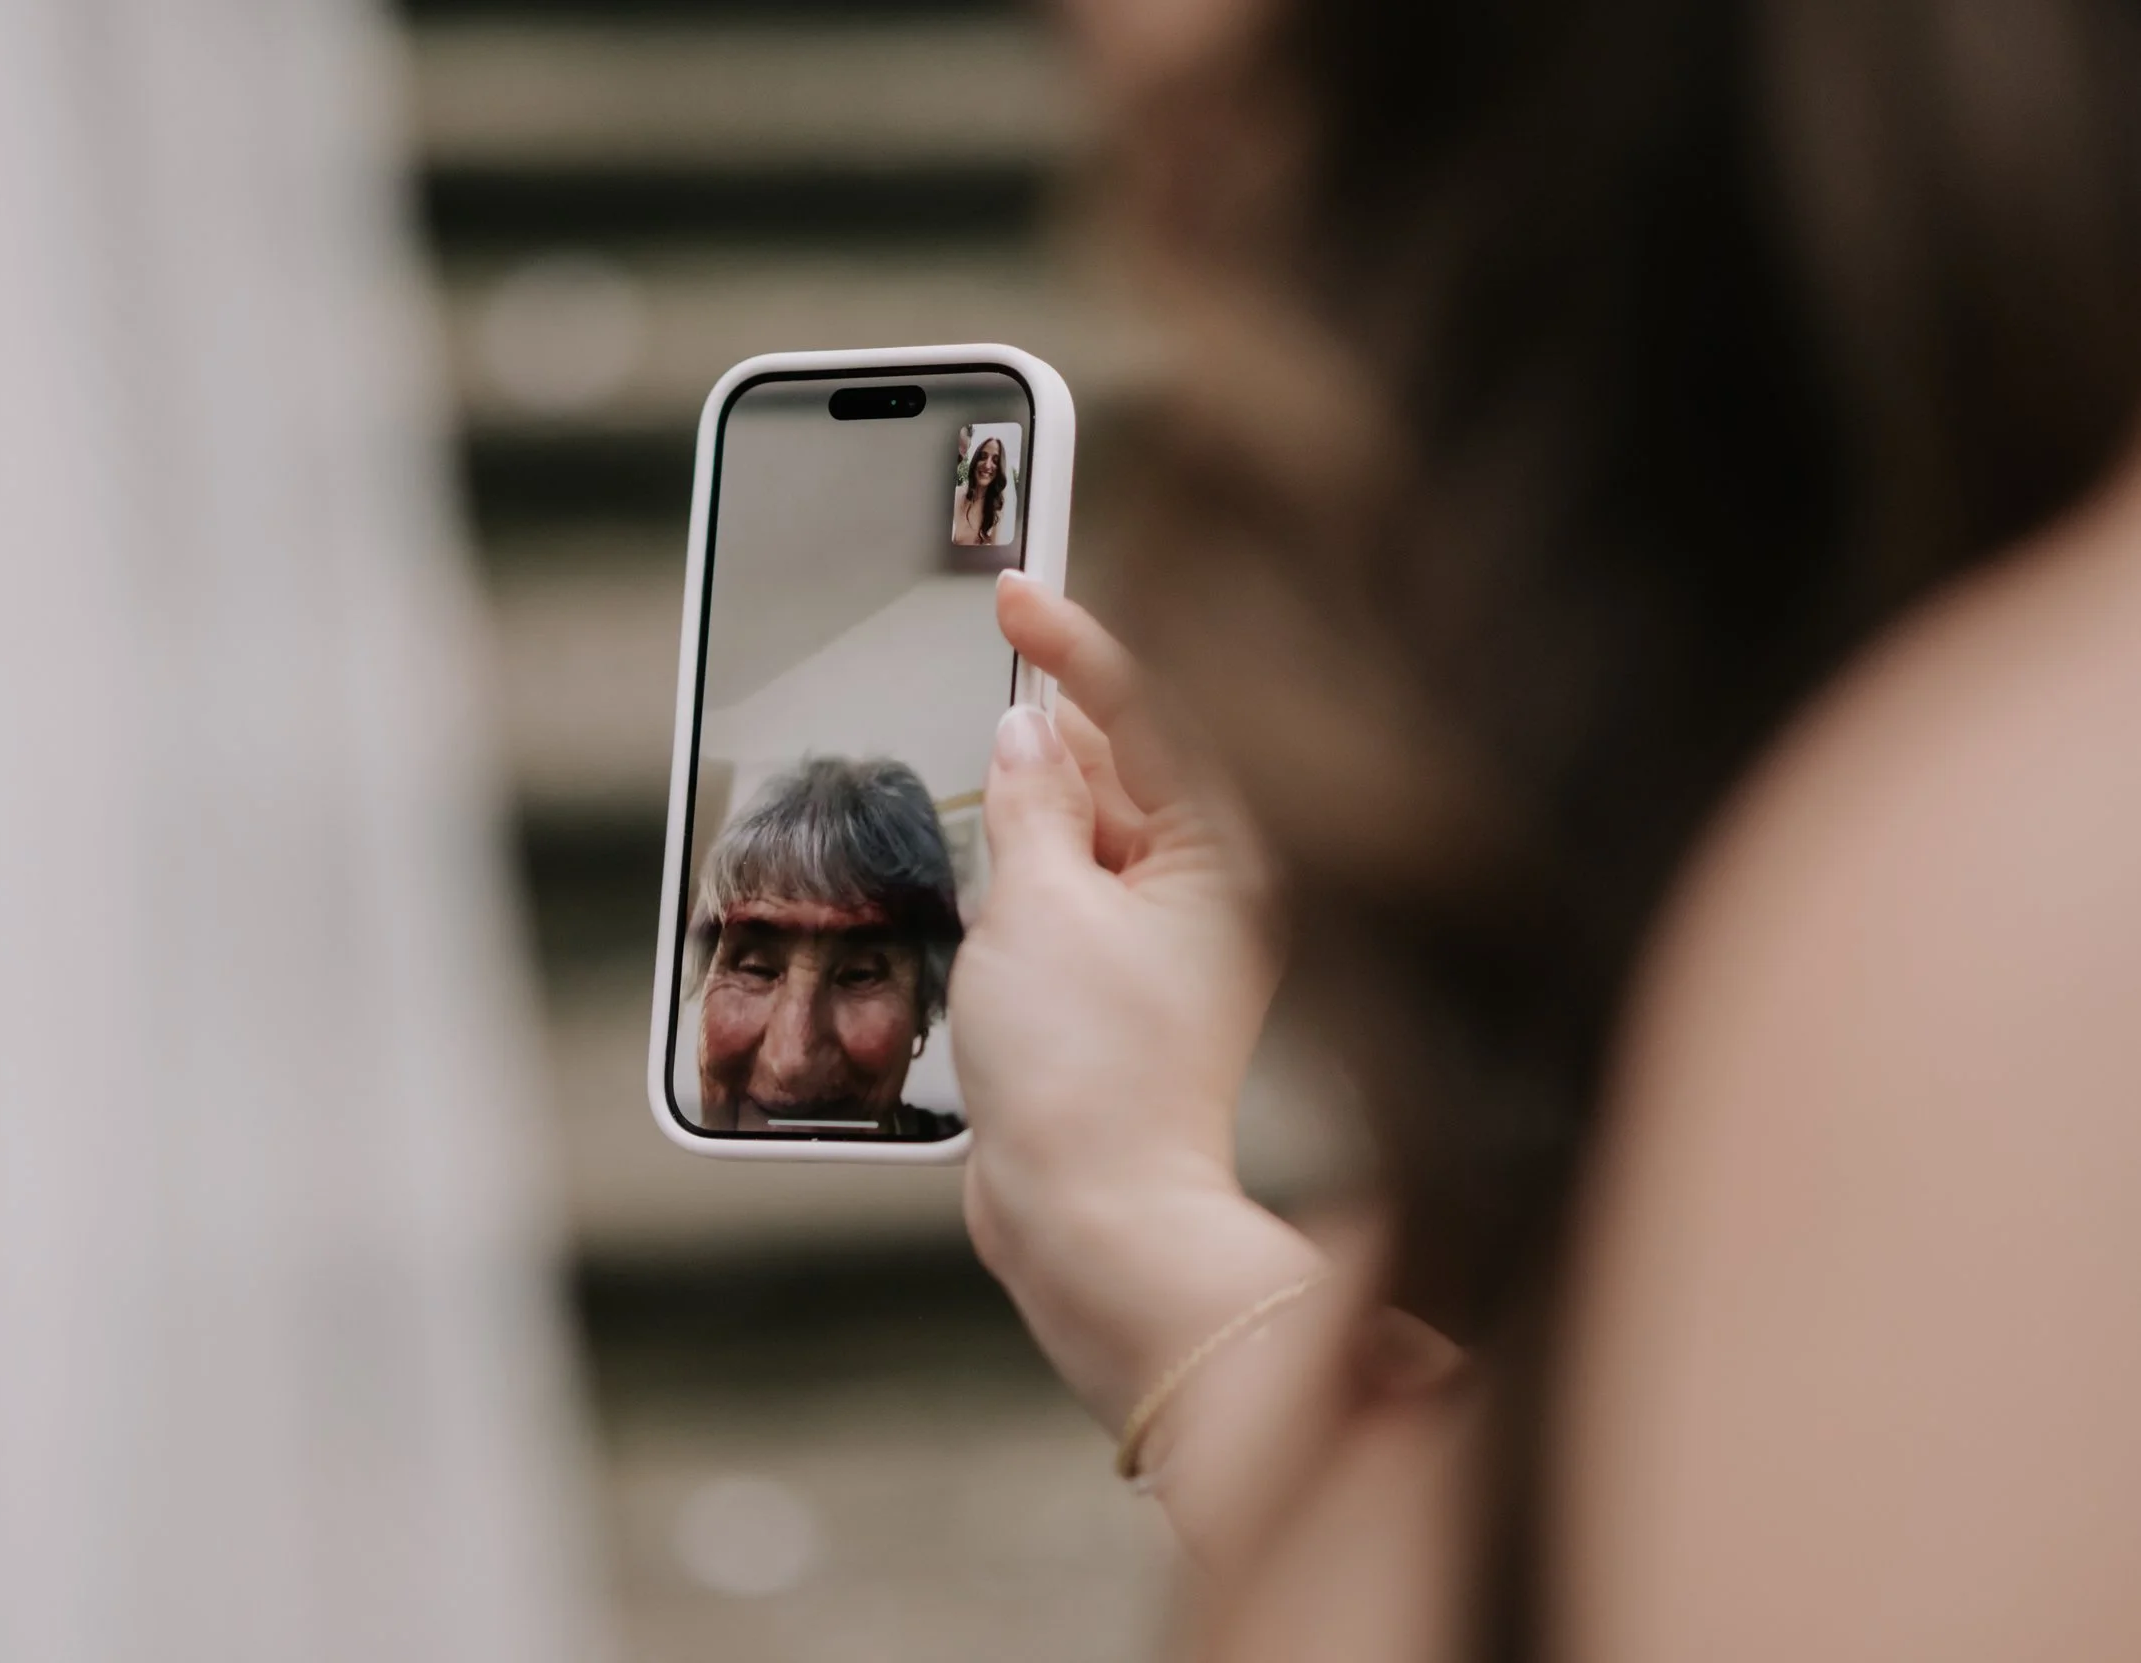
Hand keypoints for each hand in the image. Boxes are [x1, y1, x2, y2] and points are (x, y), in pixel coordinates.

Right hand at [953, 573, 1328, 1429]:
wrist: (1093, 1220)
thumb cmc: (1087, 1074)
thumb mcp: (1038, 908)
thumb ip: (1029, 807)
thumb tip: (1024, 740)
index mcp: (1227, 855)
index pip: (1154, 714)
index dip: (1075, 645)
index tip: (1012, 593)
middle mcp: (1214, 889)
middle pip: (1127, 767)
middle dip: (1048, 731)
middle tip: (981, 674)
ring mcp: (1172, 940)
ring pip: (1094, 831)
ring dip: (1031, 807)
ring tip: (979, 806)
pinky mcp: (1127, 986)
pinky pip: (1077, 893)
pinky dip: (1029, 871)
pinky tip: (985, 870)